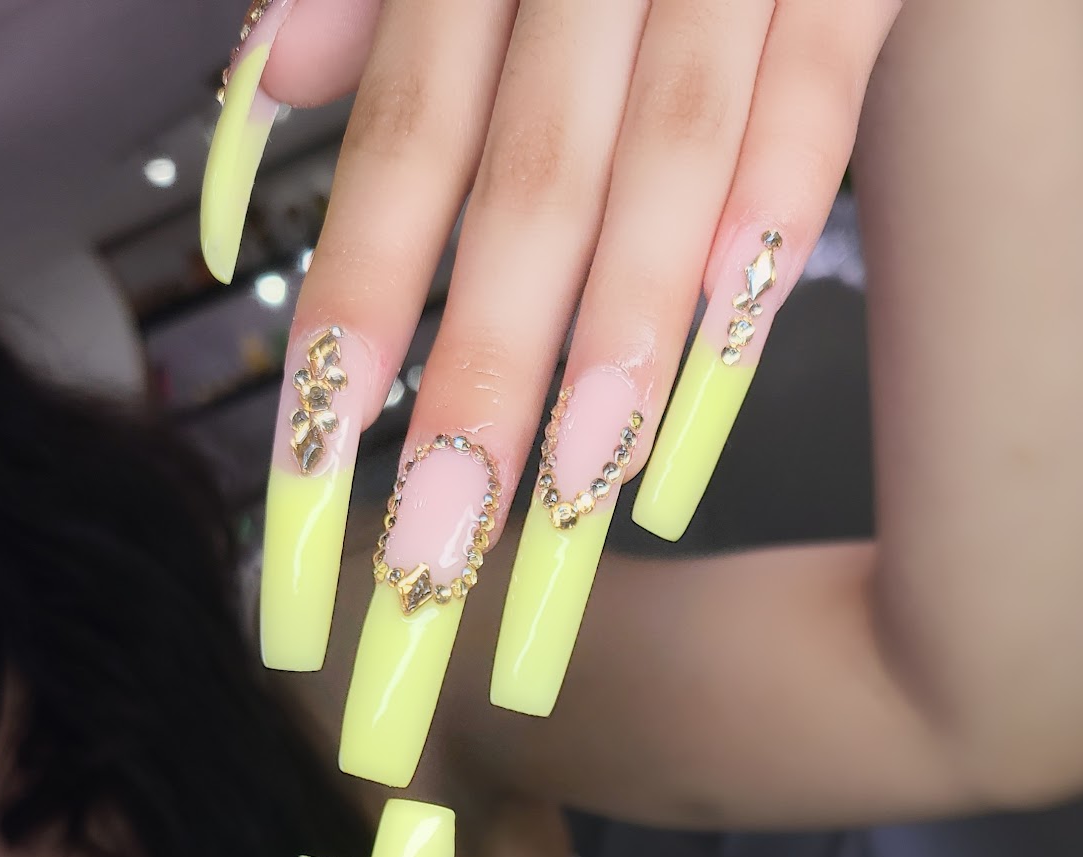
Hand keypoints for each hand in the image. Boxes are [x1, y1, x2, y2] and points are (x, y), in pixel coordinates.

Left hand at [200, 0, 899, 758]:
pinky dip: (778, 208)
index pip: (404, 144)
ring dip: (625, 332)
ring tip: (578, 501)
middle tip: (438, 551)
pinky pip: (821, 79)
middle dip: (483, 377)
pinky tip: (726, 352)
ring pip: (669, 148)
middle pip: (526, 183)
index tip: (315, 466)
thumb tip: (261, 91)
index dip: (360, 306)